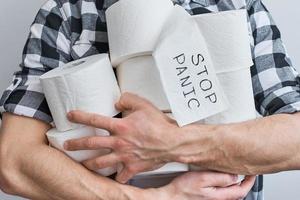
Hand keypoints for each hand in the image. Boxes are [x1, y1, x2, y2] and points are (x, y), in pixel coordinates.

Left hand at [64, 93, 178, 182]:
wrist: (172, 142)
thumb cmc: (160, 125)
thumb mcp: (143, 105)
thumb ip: (128, 99)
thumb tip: (118, 101)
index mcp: (121, 126)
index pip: (94, 120)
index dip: (80, 117)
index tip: (70, 116)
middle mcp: (119, 142)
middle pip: (91, 144)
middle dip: (76, 144)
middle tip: (67, 145)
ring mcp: (124, 157)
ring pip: (100, 163)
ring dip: (88, 163)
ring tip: (82, 163)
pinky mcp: (132, 167)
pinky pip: (120, 176)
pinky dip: (116, 177)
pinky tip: (113, 177)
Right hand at [156, 172, 255, 199]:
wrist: (171, 196)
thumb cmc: (184, 188)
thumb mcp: (203, 178)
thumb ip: (220, 178)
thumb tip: (235, 176)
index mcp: (220, 196)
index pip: (242, 189)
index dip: (250, 181)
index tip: (252, 171)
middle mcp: (218, 199)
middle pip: (238, 191)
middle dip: (244, 181)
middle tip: (246, 170)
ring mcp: (213, 198)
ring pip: (230, 191)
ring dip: (235, 181)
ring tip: (236, 171)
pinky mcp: (208, 196)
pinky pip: (221, 190)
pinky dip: (226, 183)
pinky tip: (221, 176)